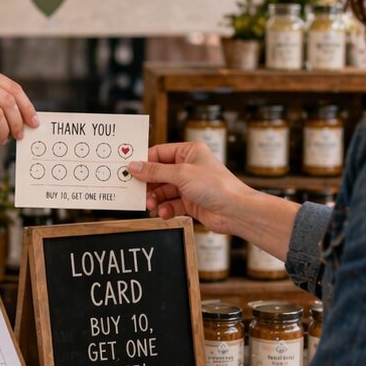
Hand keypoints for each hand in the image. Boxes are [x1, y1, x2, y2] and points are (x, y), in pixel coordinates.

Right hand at [128, 142, 254, 235]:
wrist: (236, 211)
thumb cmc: (217, 186)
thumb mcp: (181, 174)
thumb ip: (155, 171)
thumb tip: (134, 166)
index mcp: (189, 152)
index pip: (159, 153)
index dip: (143, 162)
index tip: (129, 170)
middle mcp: (188, 167)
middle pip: (158, 174)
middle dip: (148, 185)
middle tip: (137, 193)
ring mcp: (189, 185)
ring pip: (162, 190)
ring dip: (155, 199)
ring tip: (151, 206)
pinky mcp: (190, 202)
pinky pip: (170, 204)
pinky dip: (165, 209)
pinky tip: (165, 213)